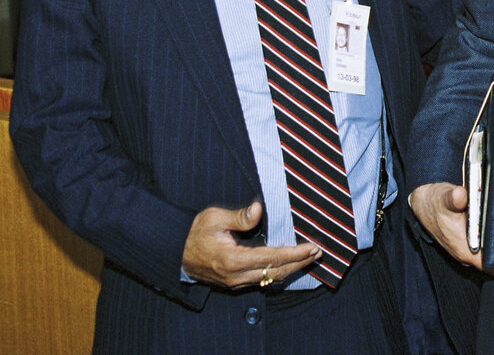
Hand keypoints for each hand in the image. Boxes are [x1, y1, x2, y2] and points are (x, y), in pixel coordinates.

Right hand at [181, 201, 319, 288]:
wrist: (175, 253)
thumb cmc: (195, 232)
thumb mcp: (214, 217)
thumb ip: (239, 217)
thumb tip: (259, 210)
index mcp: (233, 259)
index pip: (272, 257)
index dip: (295, 253)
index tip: (312, 247)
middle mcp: (236, 275)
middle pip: (276, 272)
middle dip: (299, 262)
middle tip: (318, 253)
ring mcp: (235, 282)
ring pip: (270, 278)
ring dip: (291, 269)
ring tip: (309, 258)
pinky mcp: (234, 284)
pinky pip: (261, 280)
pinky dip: (278, 272)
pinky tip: (288, 265)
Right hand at [409, 183, 483, 269]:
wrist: (424, 204)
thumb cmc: (435, 203)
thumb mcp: (443, 197)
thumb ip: (454, 198)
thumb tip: (460, 195)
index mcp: (464, 251)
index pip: (493, 266)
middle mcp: (469, 254)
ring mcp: (470, 249)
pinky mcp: (472, 241)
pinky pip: (491, 246)